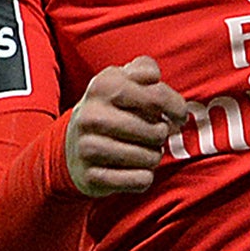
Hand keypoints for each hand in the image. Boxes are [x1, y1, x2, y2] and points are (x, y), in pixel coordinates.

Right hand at [65, 56, 188, 196]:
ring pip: (150, 158)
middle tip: (152, 135)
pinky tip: (133, 170)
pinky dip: (144, 177)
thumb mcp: (121, 81)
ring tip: (142, 151)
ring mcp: (88, 148)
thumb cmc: (110, 109)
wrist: (71, 146)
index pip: (157, 97)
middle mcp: (91, 116)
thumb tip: (154, 76)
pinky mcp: (91, 177)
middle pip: (156, 131)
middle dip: (161, 135)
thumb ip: (143, 69)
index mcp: (102, 86)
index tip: (178, 116)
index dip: (176, 108)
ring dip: (153, 157)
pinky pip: (140, 181)